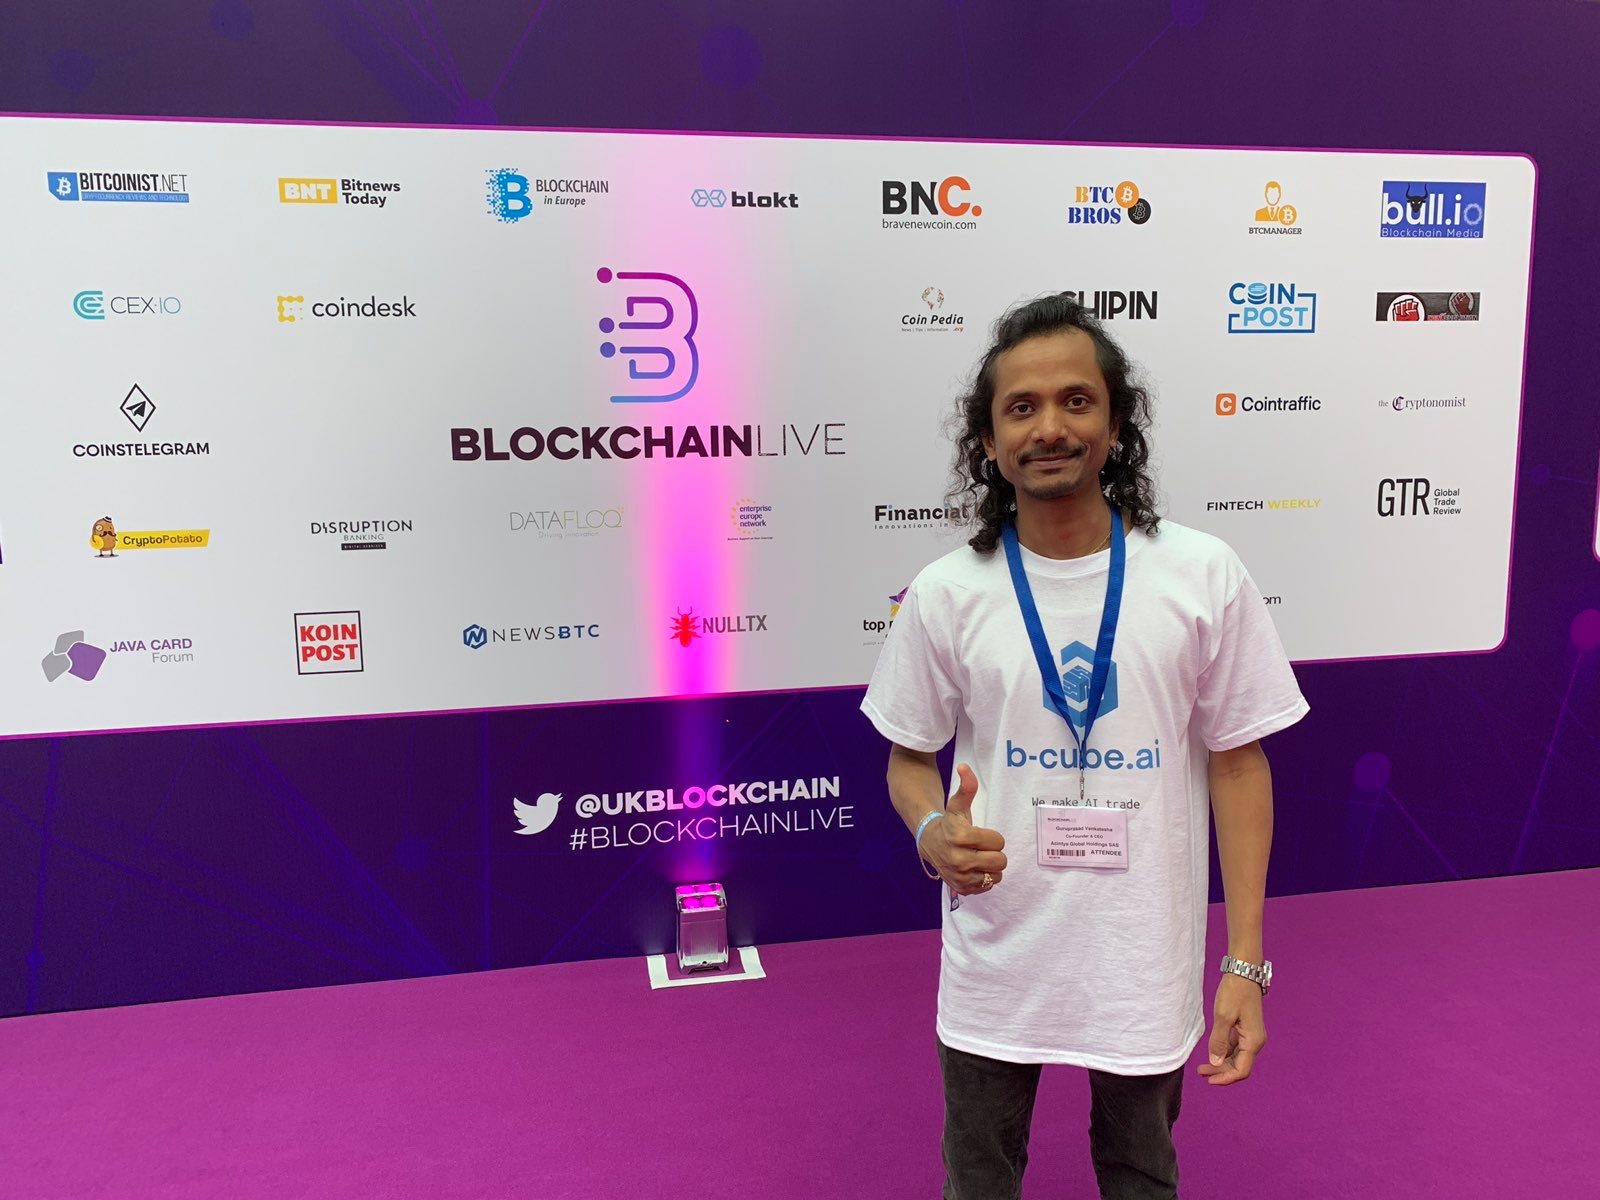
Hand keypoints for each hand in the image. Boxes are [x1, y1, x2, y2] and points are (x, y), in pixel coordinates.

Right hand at [920, 764, 1006, 895]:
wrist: (929, 842)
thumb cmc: (949, 822)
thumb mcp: (957, 804)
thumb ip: (967, 787)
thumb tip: (964, 767)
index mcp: (961, 837)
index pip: (999, 841)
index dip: (992, 837)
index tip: (980, 834)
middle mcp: (959, 860)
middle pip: (1000, 861)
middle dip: (994, 853)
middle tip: (981, 848)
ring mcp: (960, 876)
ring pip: (996, 875)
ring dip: (990, 867)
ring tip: (978, 858)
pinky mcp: (961, 888)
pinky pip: (987, 886)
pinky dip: (983, 878)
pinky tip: (973, 868)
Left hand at [1197, 972, 1266, 1085]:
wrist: (1244, 972)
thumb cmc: (1235, 992)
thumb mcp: (1223, 1016)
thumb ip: (1218, 1041)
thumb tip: (1215, 1062)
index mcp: (1253, 1041)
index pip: (1241, 1070)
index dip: (1225, 1078)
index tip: (1209, 1080)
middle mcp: (1255, 1042)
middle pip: (1239, 1066)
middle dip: (1221, 1072)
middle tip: (1201, 1073)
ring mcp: (1251, 1036)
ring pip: (1237, 1057)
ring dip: (1221, 1063)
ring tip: (1203, 1067)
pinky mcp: (1246, 1029)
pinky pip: (1235, 1047)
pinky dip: (1224, 1053)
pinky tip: (1211, 1053)